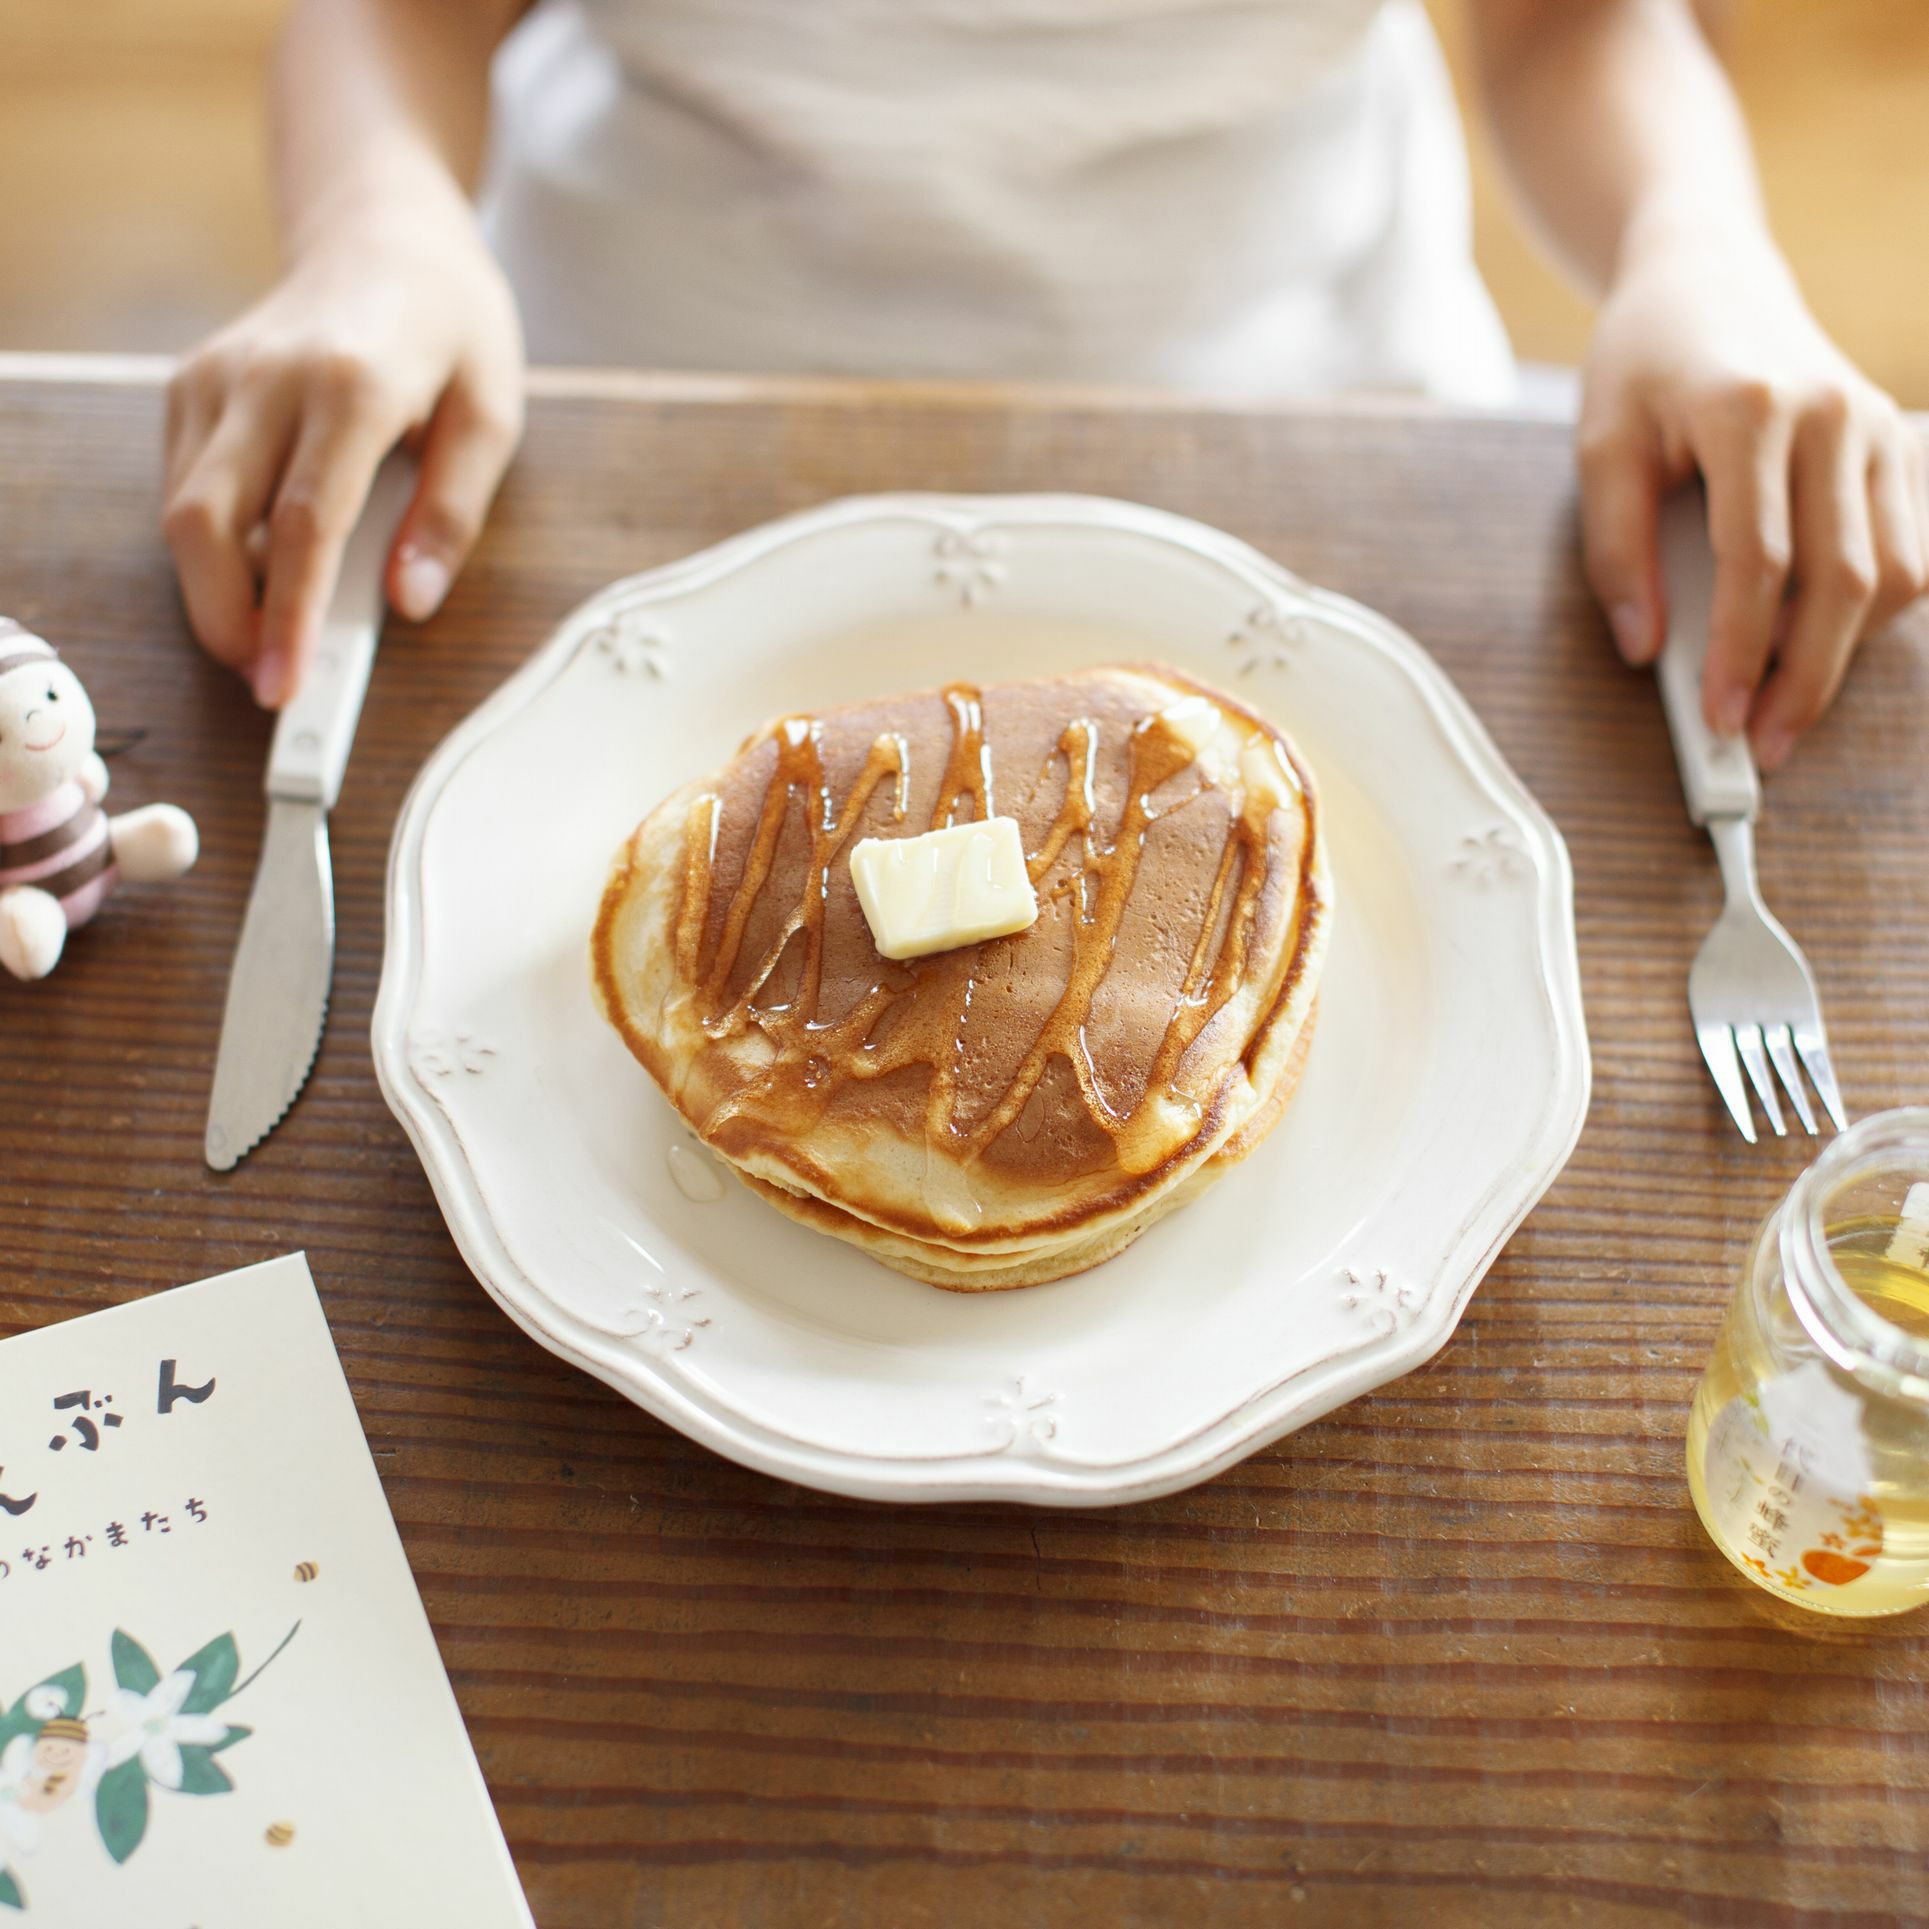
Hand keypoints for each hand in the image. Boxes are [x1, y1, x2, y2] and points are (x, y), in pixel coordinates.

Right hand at [163, 205, 523, 705]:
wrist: (384, 235)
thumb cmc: (451, 328)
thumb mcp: (491, 416)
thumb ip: (453, 513)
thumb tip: (411, 602)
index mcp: (352, 386)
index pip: (306, 525)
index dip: (290, 618)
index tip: (285, 687)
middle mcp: (267, 378)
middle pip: (208, 524)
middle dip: (227, 621)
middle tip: (275, 679)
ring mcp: (217, 377)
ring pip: (181, 512)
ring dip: (217, 592)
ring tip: (278, 632)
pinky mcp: (191, 384)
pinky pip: (184, 485)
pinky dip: (215, 545)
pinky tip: (269, 561)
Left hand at [1578, 223, 1927, 768]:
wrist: (1707, 275)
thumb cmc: (1645, 362)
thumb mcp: (1600, 446)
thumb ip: (1617, 550)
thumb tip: (1645, 647)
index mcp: (1752, 411)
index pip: (1759, 562)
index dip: (1742, 651)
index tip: (1719, 717)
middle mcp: (1834, 416)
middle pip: (1845, 579)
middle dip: (1806, 677)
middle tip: (1761, 745)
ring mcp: (1877, 427)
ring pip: (1895, 570)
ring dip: (1846, 654)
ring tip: (1786, 708)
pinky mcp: (1897, 442)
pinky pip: (1911, 546)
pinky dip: (1874, 610)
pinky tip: (1821, 645)